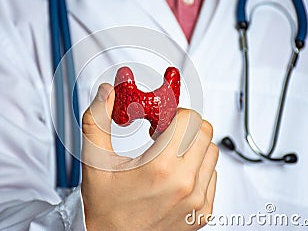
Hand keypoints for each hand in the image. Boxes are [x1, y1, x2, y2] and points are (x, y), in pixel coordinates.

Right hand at [81, 83, 217, 230]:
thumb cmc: (104, 208)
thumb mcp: (95, 161)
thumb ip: (97, 121)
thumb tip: (105, 93)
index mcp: (159, 168)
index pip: (189, 119)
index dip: (174, 113)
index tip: (159, 120)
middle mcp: (185, 185)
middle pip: (205, 131)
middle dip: (185, 126)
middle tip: (164, 134)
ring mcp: (197, 200)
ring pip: (211, 152)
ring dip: (193, 146)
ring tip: (168, 155)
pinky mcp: (203, 213)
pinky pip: (212, 176)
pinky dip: (198, 168)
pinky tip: (175, 175)